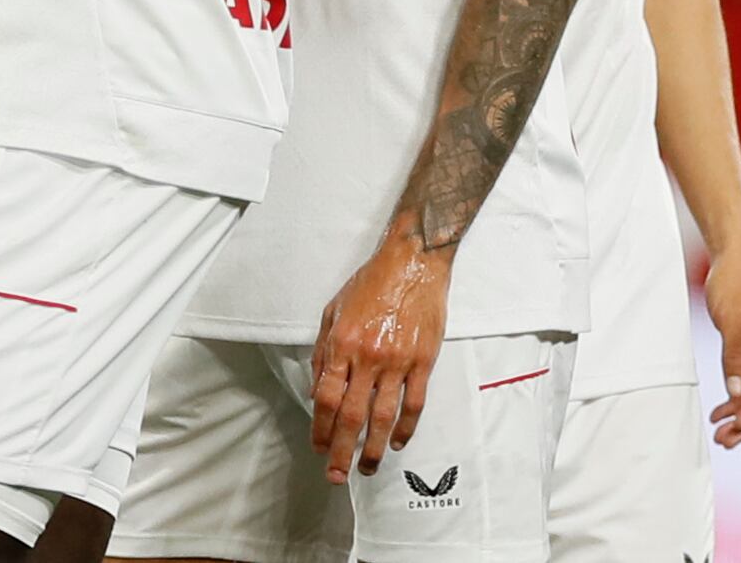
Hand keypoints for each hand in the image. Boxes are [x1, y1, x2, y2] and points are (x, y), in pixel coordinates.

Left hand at [309, 238, 450, 483]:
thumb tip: (318, 386)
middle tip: (336, 474)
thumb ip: (324, 350)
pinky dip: (405, 427)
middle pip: (352, 415)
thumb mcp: (333, 311)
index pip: (326, 397)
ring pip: (383, 416)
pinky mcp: (423, 362)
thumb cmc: (370, 285)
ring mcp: (398, 362)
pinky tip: (397, 441)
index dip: (320, 426)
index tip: (317, 446)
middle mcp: (368, 357)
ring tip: (368, 468)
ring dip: (373, 447)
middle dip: (341, 449)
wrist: (411, 265)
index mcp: (342, 344)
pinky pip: (413, 403)